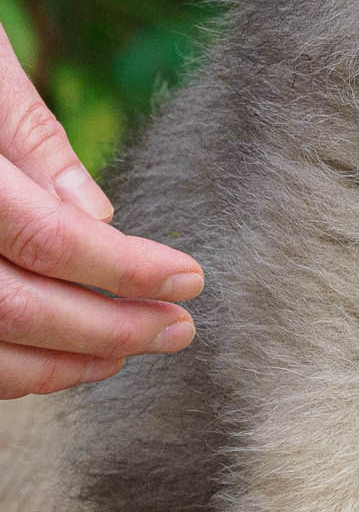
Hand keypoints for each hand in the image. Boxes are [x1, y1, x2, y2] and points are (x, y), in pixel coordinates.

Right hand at [0, 21, 202, 396]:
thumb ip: (34, 144)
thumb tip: (99, 218)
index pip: (48, 239)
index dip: (125, 268)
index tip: (188, 279)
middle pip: (17, 308)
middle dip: (108, 328)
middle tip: (177, 329)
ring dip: (63, 362)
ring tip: (129, 351)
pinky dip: (13, 367)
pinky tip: (62, 356)